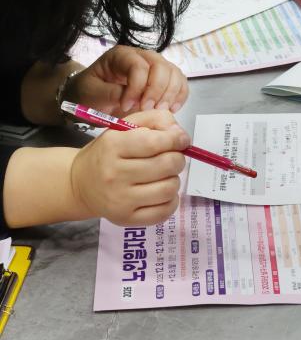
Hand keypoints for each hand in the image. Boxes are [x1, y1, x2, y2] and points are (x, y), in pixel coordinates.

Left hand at [69, 45, 188, 115]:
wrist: (91, 96)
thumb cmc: (89, 92)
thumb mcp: (92, 93)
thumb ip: (112, 93)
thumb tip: (134, 99)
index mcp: (121, 56)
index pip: (138, 66)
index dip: (136, 87)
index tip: (126, 107)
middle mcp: (142, 56)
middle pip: (161, 66)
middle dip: (156, 90)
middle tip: (147, 110)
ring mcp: (155, 66)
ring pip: (174, 73)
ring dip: (170, 94)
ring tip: (159, 111)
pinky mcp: (164, 79)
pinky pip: (180, 82)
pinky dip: (180, 95)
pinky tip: (171, 109)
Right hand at [70, 110, 189, 225]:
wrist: (80, 184)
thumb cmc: (108, 151)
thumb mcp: (126, 126)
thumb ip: (156, 120)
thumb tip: (180, 135)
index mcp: (113, 146)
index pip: (154, 143)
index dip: (176, 139)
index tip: (182, 140)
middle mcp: (114, 174)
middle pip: (166, 165)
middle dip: (178, 158)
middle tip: (173, 157)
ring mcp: (120, 200)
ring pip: (168, 189)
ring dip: (175, 179)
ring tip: (165, 175)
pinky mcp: (126, 219)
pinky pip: (163, 212)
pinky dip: (171, 201)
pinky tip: (163, 192)